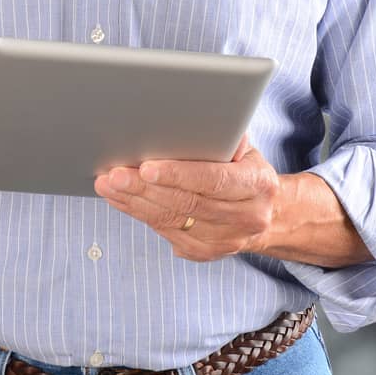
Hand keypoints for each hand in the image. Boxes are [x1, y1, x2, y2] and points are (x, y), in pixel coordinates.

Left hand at [93, 133, 281, 261]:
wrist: (267, 214)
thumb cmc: (246, 170)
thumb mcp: (245, 148)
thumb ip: (223, 135)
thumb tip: (190, 122)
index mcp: (258, 185)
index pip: (213, 180)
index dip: (178, 174)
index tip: (147, 167)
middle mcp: (246, 217)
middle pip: (187, 202)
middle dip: (145, 188)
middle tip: (115, 174)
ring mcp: (226, 240)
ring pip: (172, 220)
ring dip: (134, 202)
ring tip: (108, 184)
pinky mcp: (205, 252)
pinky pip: (166, 232)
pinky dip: (139, 214)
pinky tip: (121, 200)